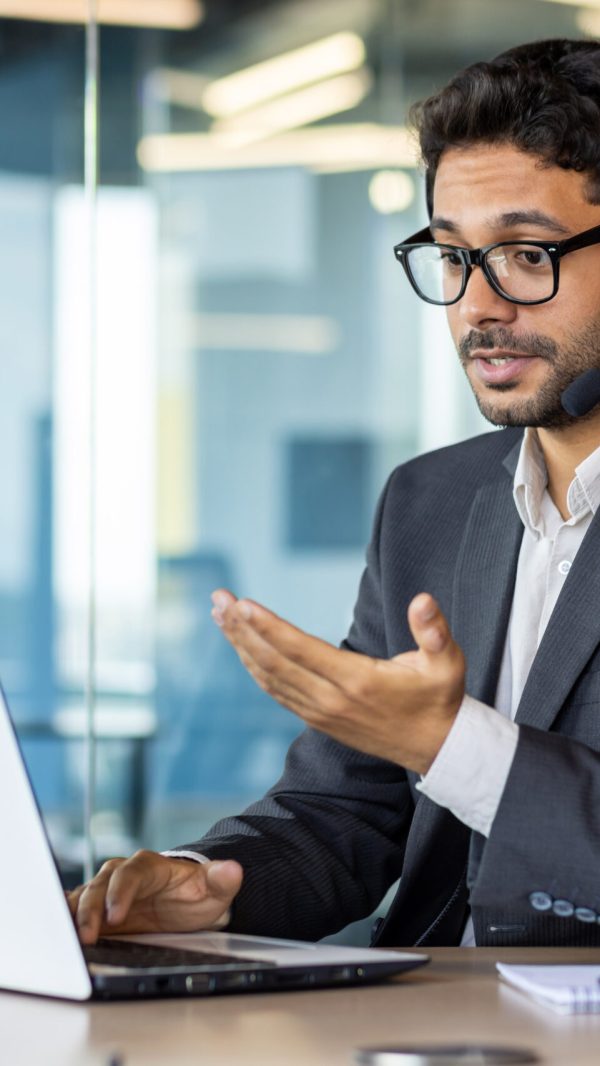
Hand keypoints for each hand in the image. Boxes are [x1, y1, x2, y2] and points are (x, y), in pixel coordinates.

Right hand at [67, 851, 242, 944]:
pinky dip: (67, 916)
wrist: (191, 900)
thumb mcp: (215, 888)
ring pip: (85, 896)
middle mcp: (124, 875)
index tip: (116, 915)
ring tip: (66, 937)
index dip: (121, 892)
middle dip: (91, 908)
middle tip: (87, 935)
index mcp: (150, 866)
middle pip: (100, 884)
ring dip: (75, 914)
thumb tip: (233, 869)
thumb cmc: (200, 892)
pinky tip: (56, 927)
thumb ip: (221, 879)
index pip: (130, 873)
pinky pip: (79, 909)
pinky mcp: (100, 910)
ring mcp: (110, 892)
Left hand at [211, 589, 464, 774]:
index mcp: (357, 681)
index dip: (268, 627)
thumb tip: (423, 599)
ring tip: (220, 615)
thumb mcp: (448, 662)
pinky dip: (254, 666)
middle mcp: (330, 699)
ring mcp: (320, 712)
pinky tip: (241, 646)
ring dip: (241, 645)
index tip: (242, 604)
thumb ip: (434, 630)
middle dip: (242, 629)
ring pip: (269, 676)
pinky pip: (276, 690)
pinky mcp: (317, 718)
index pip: (301, 650)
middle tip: (218, 599)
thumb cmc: (440, 698)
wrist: (437, 748)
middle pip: (274, 661)